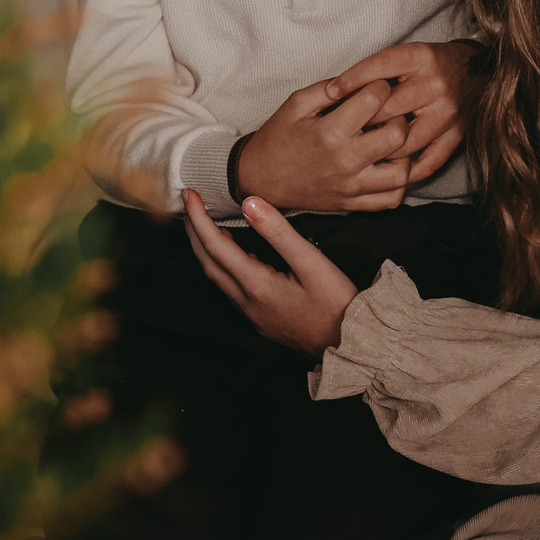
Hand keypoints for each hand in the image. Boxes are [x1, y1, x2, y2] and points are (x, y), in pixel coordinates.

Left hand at [184, 190, 356, 352]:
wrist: (350, 345)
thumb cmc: (336, 304)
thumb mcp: (311, 262)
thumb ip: (279, 232)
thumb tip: (249, 203)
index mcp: (255, 285)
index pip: (214, 245)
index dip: (198, 217)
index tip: (189, 193)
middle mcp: (246, 301)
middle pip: (207, 262)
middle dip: (194, 231)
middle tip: (189, 203)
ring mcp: (252, 314)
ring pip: (216, 277)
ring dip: (205, 249)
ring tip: (205, 224)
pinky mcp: (261, 319)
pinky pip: (230, 288)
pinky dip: (222, 265)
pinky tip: (236, 255)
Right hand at [232, 76, 420, 211]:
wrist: (260, 179)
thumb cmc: (278, 137)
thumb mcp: (296, 103)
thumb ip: (329, 88)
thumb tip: (358, 77)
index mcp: (330, 132)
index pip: (375, 100)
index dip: (380, 85)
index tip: (375, 87)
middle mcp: (345, 161)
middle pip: (398, 135)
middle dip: (399, 117)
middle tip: (388, 113)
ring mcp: (351, 187)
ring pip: (402, 172)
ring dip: (403, 153)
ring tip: (390, 142)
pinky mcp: (352, 204)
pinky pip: (391, 200)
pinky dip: (397, 184)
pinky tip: (387, 167)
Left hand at [319, 41, 475, 187]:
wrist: (475, 71)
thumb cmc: (431, 64)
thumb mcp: (406, 53)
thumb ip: (374, 70)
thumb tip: (334, 91)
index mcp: (421, 58)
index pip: (379, 68)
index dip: (351, 81)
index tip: (331, 93)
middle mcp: (436, 85)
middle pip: (388, 108)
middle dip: (362, 120)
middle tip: (342, 130)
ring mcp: (448, 113)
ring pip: (404, 141)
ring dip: (380, 149)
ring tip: (361, 152)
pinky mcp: (457, 135)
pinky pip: (428, 162)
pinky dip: (406, 171)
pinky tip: (388, 171)